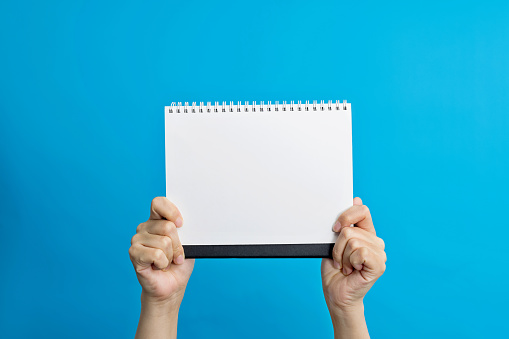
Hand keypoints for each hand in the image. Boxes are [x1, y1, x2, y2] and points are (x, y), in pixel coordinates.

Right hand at [129, 197, 193, 306]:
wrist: (172, 286)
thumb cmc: (179, 264)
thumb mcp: (188, 243)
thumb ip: (184, 230)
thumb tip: (184, 222)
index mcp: (157, 220)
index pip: (158, 203)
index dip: (171, 211)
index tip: (181, 224)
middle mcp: (145, 227)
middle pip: (167, 226)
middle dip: (178, 244)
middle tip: (177, 255)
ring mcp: (137, 240)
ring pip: (164, 242)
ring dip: (171, 256)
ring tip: (167, 262)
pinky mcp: (134, 253)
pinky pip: (156, 254)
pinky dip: (163, 263)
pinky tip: (159, 267)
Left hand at [321, 197, 385, 311]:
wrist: (336, 294)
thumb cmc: (334, 270)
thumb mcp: (334, 242)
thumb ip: (345, 223)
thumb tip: (356, 198)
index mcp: (366, 232)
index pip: (362, 210)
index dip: (345, 215)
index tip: (334, 228)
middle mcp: (375, 241)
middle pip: (350, 229)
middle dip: (337, 246)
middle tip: (340, 259)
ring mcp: (379, 253)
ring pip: (353, 241)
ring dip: (342, 256)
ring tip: (346, 266)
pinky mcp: (379, 265)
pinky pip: (360, 252)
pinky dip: (350, 261)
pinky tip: (352, 270)